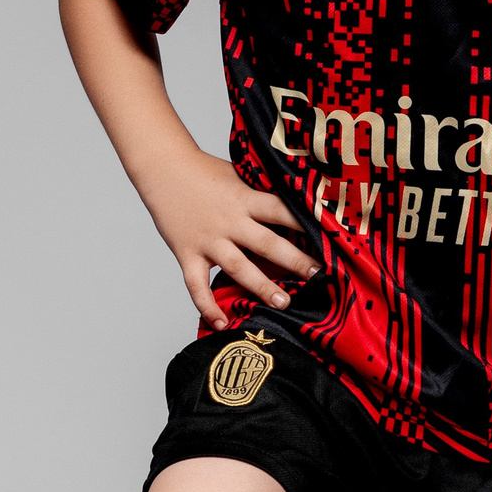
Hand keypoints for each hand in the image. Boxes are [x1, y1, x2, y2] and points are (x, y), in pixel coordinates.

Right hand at [141, 147, 318, 327]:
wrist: (162, 167)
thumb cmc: (204, 170)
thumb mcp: (239, 175)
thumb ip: (261, 193)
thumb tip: (296, 203)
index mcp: (246, 198)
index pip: (282, 211)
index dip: (306, 224)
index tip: (329, 238)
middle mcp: (230, 221)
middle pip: (267, 243)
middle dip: (295, 261)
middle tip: (319, 277)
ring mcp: (208, 240)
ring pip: (239, 267)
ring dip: (262, 286)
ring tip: (284, 303)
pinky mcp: (187, 254)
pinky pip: (196, 286)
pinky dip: (207, 307)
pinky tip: (221, 323)